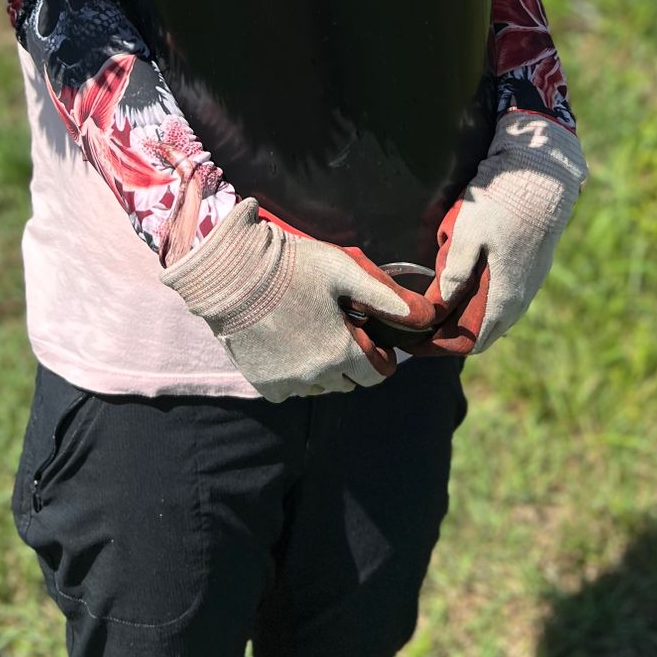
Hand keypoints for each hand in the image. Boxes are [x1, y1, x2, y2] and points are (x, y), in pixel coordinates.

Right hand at [160, 200, 437, 401]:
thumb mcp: (344, 271)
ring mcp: (289, 383)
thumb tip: (422, 316)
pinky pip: (291, 390)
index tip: (370, 337)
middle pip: (350, 382)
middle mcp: (317, 376)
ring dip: (325, 369)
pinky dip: (295, 375)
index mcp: (342, 352)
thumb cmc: (292, 266)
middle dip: (354, 361)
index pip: (378, 375)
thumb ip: (385, 297)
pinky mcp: (264, 383)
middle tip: (341, 329)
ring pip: (322, 388)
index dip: (380, 357)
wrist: (233, 274)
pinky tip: (289, 345)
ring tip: (313, 333)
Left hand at [422, 112, 586, 355]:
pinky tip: (468, 283)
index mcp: (505, 296)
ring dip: (472, 314)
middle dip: (456, 332)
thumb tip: (441, 302)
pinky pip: (507, 295)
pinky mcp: (534, 265)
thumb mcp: (468, 233)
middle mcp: (522, 296)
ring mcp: (531, 281)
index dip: (445, 345)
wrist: (543, 175)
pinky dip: (485, 298)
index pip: (474, 341)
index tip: (421, 340)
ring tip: (444, 304)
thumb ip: (455, 271)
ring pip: (498, 312)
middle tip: (427, 323)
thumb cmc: (502, 203)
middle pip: (486, 331)